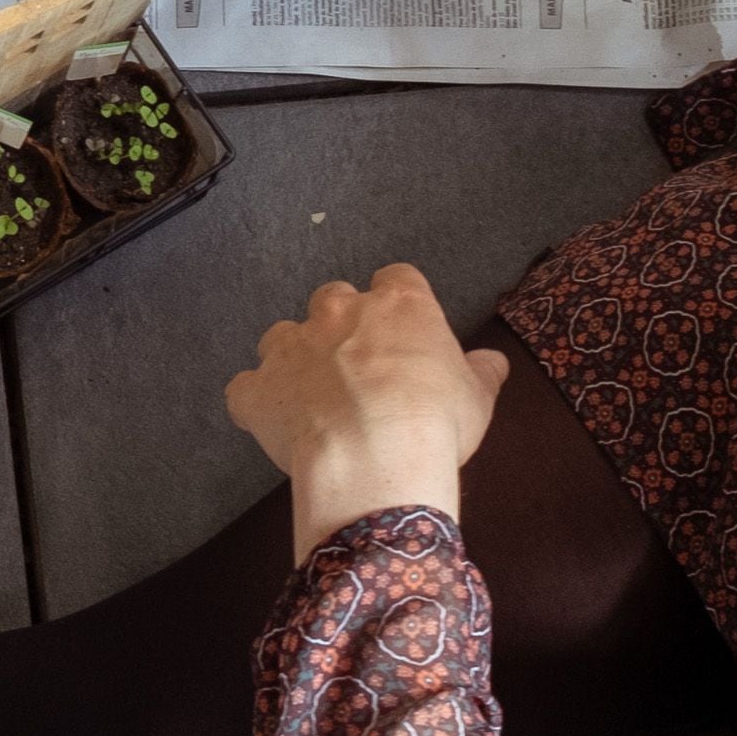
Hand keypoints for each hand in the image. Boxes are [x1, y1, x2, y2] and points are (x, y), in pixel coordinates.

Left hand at [224, 264, 512, 563]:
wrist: (377, 456)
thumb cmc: (435, 421)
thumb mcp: (477, 397)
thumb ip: (480, 372)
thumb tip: (492, 361)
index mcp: (398, 304)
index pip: (396, 279)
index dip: (397, 304)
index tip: (402, 333)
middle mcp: (338, 311)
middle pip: (332, 299)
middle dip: (339, 327)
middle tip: (357, 369)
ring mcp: (291, 347)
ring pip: (281, 337)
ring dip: (293, 359)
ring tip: (311, 397)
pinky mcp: (257, 389)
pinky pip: (244, 390)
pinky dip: (255, 403)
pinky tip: (271, 424)